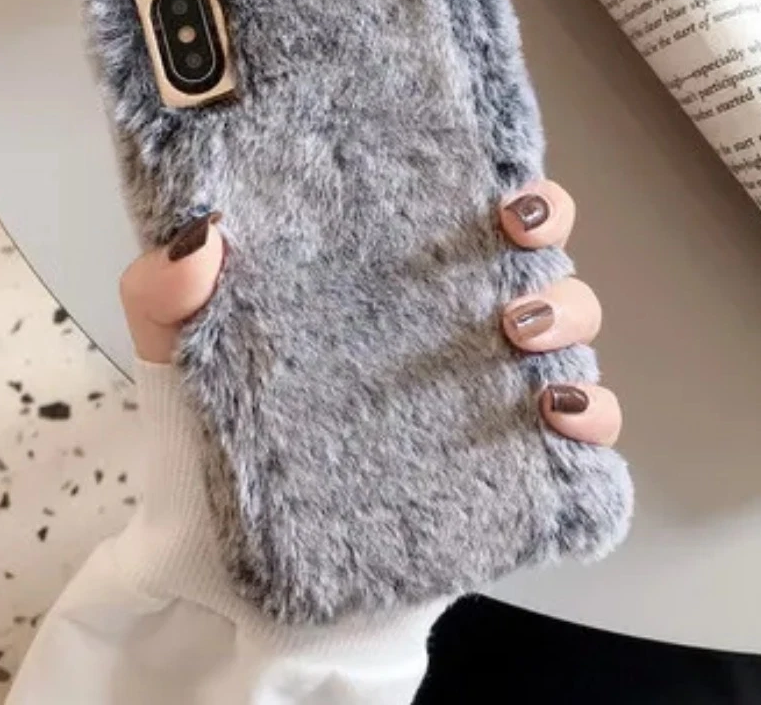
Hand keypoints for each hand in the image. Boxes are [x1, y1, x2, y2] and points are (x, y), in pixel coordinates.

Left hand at [119, 180, 621, 445]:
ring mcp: (476, 392)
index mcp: (386, 285)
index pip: (470, 219)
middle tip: (516, 266)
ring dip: (571, 324)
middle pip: (537, 268)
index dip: (512, 198)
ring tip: (525, 342)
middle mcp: (445, 328)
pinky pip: (576, 436)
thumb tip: (199, 234)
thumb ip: (170, 291)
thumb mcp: (179, 352)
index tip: (505, 200)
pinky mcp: (496, 464)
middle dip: (547, 255)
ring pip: (568, 337)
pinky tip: (558, 416)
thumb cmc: (211, 440)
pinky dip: (590, 419)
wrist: (234, 562)